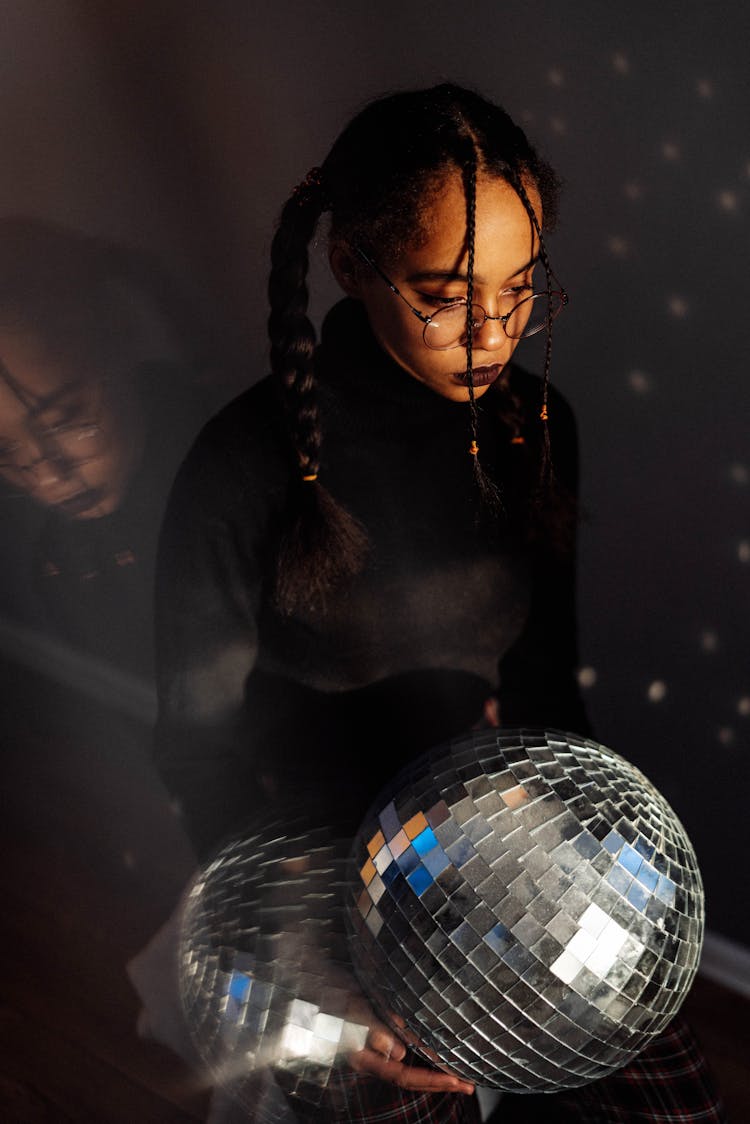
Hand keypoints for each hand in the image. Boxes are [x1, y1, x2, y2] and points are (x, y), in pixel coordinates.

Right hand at [346, 1000, 474, 1095]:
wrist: (318, 987)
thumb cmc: (334, 998)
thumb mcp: (352, 1011)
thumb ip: (373, 1030)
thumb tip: (400, 1053)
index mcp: (366, 1058)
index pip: (404, 1077)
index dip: (431, 1080)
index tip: (456, 1080)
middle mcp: (373, 1059)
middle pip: (411, 1080)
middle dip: (440, 1083)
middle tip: (469, 1086)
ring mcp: (376, 1051)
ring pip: (410, 1070)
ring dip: (435, 1073)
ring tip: (460, 1076)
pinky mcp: (379, 1039)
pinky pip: (406, 1058)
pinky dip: (424, 1060)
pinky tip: (437, 1057)